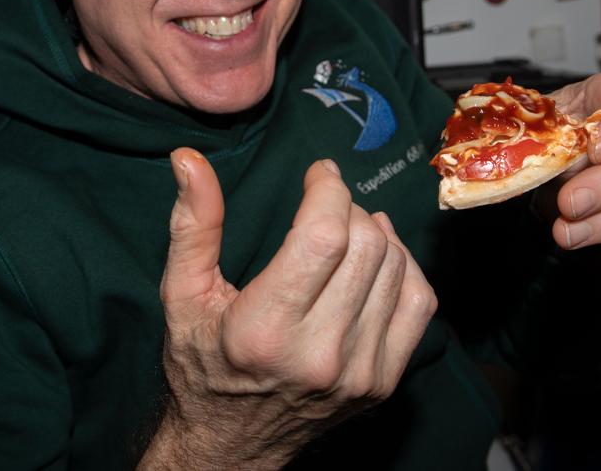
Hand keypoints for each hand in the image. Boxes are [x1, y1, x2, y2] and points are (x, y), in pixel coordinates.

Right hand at [138, 150, 436, 470]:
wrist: (230, 445)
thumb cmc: (202, 362)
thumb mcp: (181, 294)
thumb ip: (192, 225)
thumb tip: (188, 159)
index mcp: (264, 329)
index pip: (324, 236)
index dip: (328, 189)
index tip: (318, 174)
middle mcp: (318, 355)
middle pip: (366, 246)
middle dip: (347, 207)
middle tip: (324, 205)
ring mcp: (359, 373)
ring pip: (396, 267)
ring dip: (375, 233)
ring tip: (347, 228)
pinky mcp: (383, 382)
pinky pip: (420, 303)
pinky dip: (404, 267)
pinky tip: (378, 257)